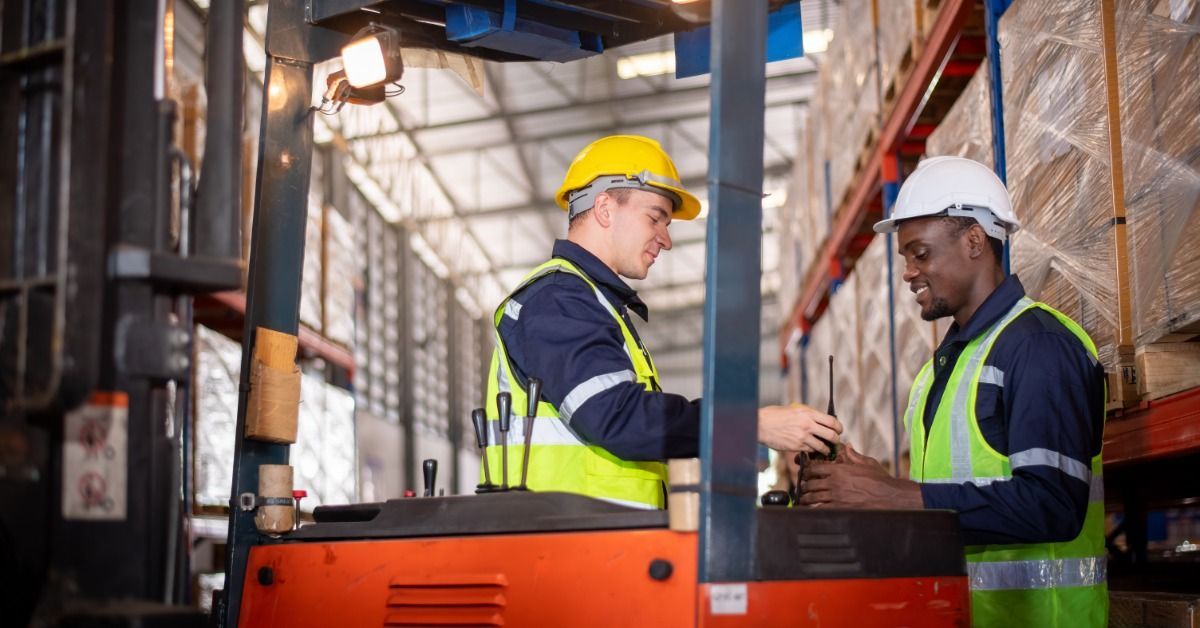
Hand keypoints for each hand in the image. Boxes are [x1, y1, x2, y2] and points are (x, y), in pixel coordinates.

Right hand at [757, 404, 842, 454]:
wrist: (760, 425)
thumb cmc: (774, 415)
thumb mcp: (793, 410)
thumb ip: (807, 415)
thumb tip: (818, 420)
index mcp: (808, 413)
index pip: (832, 421)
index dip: (839, 427)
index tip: (839, 430)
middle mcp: (808, 425)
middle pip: (832, 435)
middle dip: (836, 440)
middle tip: (835, 442)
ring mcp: (803, 437)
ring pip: (823, 446)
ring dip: (826, 449)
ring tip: (825, 450)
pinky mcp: (796, 446)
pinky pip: (811, 451)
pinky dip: (813, 451)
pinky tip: (812, 450)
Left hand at [797, 445, 923, 508]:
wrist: (889, 496)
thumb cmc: (880, 480)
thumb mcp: (867, 463)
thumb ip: (854, 455)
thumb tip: (848, 447)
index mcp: (839, 470)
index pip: (815, 468)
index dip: (808, 471)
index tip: (805, 473)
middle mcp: (835, 483)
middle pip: (811, 483)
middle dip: (805, 485)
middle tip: (802, 487)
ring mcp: (836, 496)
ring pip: (813, 497)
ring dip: (806, 498)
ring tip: (803, 499)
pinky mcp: (840, 508)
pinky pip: (820, 509)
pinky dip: (813, 509)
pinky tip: (810, 510)